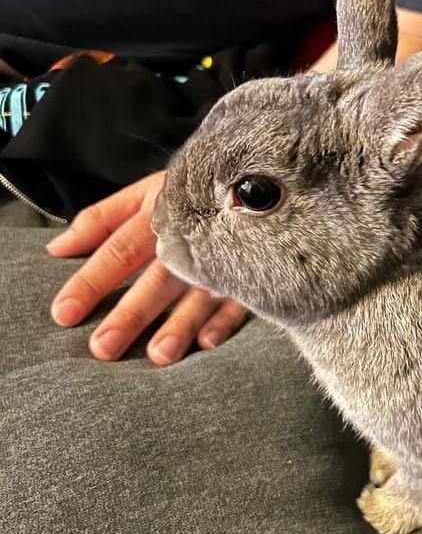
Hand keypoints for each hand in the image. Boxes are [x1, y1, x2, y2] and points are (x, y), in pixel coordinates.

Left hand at [47, 171, 246, 363]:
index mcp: (159, 215)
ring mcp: (224, 257)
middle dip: (130, 314)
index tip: (64, 313)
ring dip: (179, 324)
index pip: (118, 249)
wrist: (254, 177)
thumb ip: (99, 221)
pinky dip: (224, 320)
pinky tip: (207, 342)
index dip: (91, 281)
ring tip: (158, 356)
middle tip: (103, 348)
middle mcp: (190, 238)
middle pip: (156, 279)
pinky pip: (240, 298)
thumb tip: (55, 249)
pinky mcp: (252, 271)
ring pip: (199, 293)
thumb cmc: (188, 192)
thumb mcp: (143, 195)